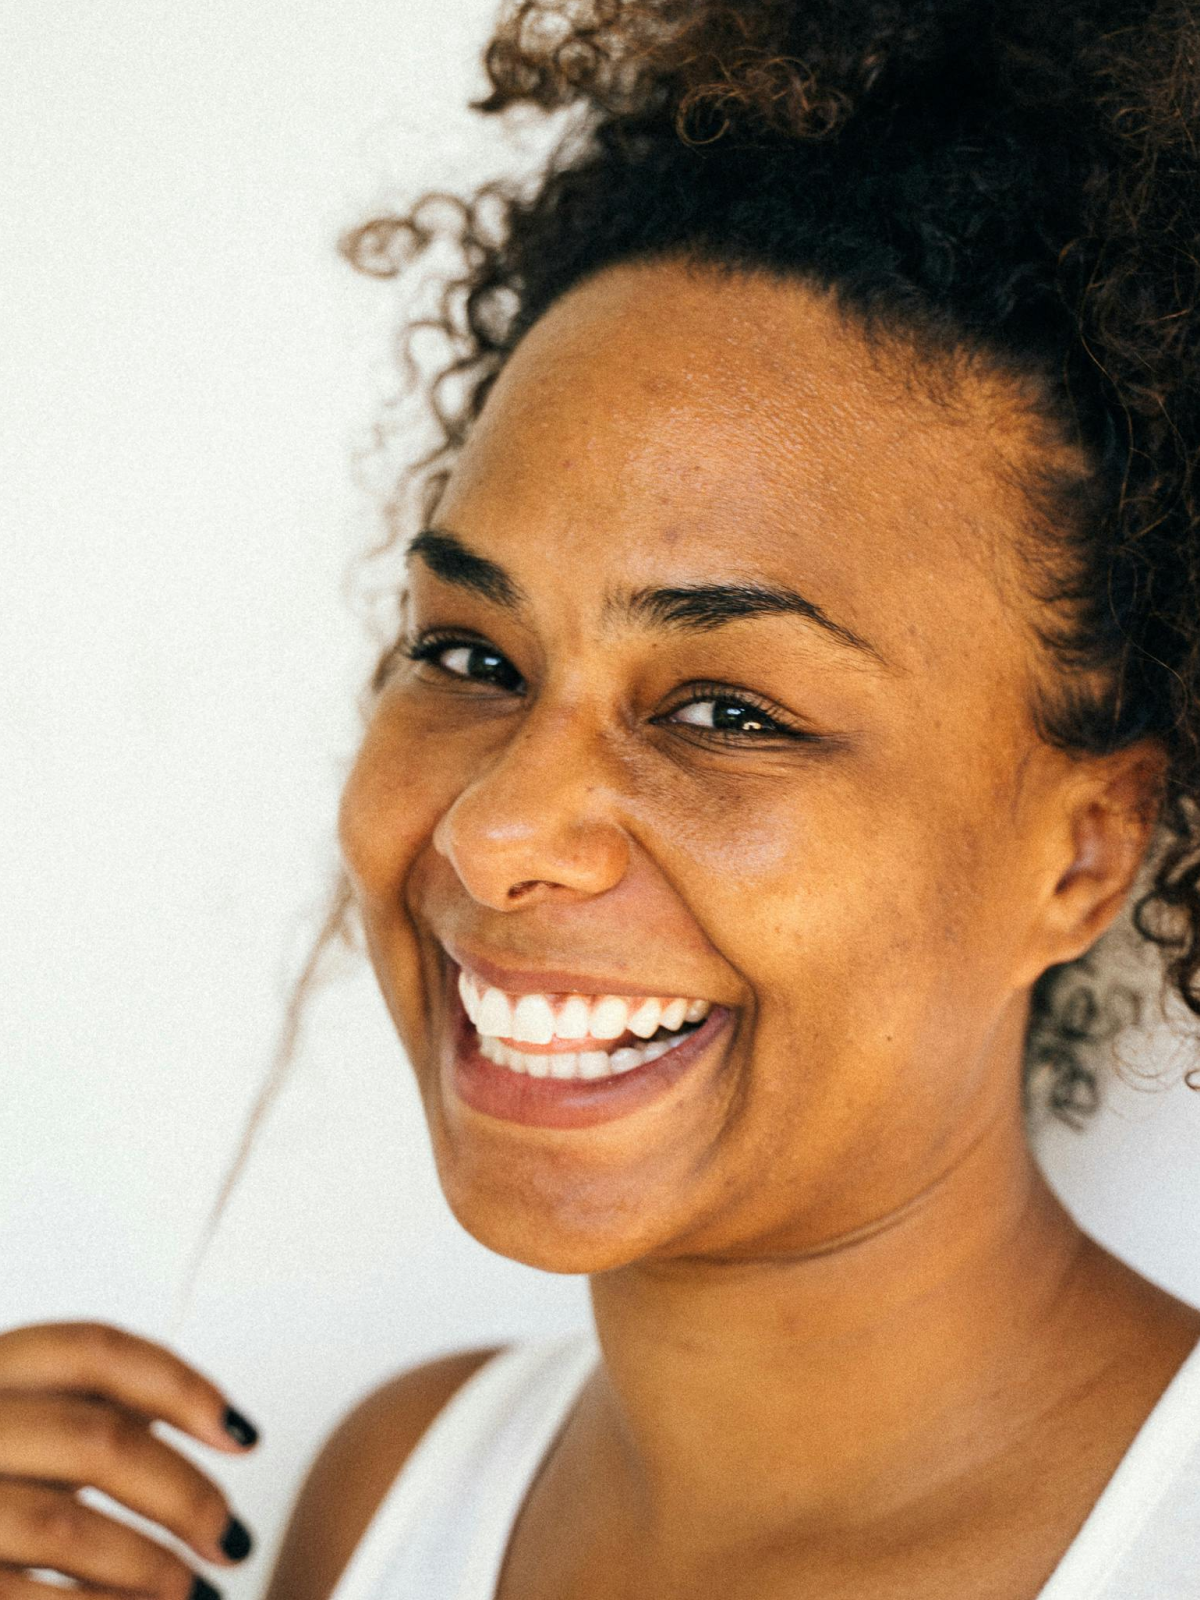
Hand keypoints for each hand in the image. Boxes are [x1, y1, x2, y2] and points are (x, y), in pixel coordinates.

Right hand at [0, 1320, 257, 1597]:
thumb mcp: (26, 1431)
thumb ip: (93, 1418)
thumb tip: (220, 1431)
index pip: (93, 1350)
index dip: (180, 1385)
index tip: (245, 1437)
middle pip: (97, 1440)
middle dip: (185, 1495)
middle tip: (235, 1541)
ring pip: (66, 1529)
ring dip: (150, 1569)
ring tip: (198, 1596)